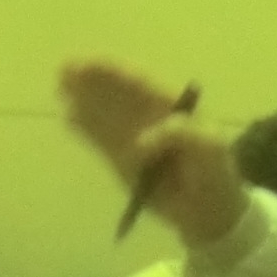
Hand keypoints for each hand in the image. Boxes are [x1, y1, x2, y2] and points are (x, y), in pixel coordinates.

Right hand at [58, 59, 244, 244]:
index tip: (91, 65)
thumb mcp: (211, 150)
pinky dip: (85, 128)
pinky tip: (68, 116)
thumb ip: (182, 137)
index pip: (139, 82)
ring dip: (83, 100)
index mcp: (171, 106)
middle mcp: (147, 117)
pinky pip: (99, 141)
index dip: (114, 71)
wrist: (209, 212)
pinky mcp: (120, 160)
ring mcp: (131, 137)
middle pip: (115, 93)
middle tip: (65, 70)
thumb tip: (140, 142)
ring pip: (103, 114)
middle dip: (92, 80)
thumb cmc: (215, 174)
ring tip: (60, 87)